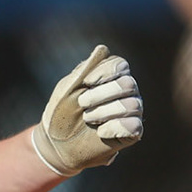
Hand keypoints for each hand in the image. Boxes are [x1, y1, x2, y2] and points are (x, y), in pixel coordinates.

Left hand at [31, 45, 143, 175]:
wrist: (57, 142)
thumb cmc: (62, 111)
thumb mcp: (68, 87)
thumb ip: (84, 69)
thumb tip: (102, 49)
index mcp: (111, 76)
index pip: (120, 65)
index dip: (104, 73)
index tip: (86, 83)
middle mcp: (126, 91)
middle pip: (128, 85)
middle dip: (101, 95)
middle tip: (82, 104)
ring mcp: (131, 111)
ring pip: (132, 105)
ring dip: (105, 112)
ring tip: (88, 118)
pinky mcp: (132, 132)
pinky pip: (134, 125)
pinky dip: (114, 127)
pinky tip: (100, 131)